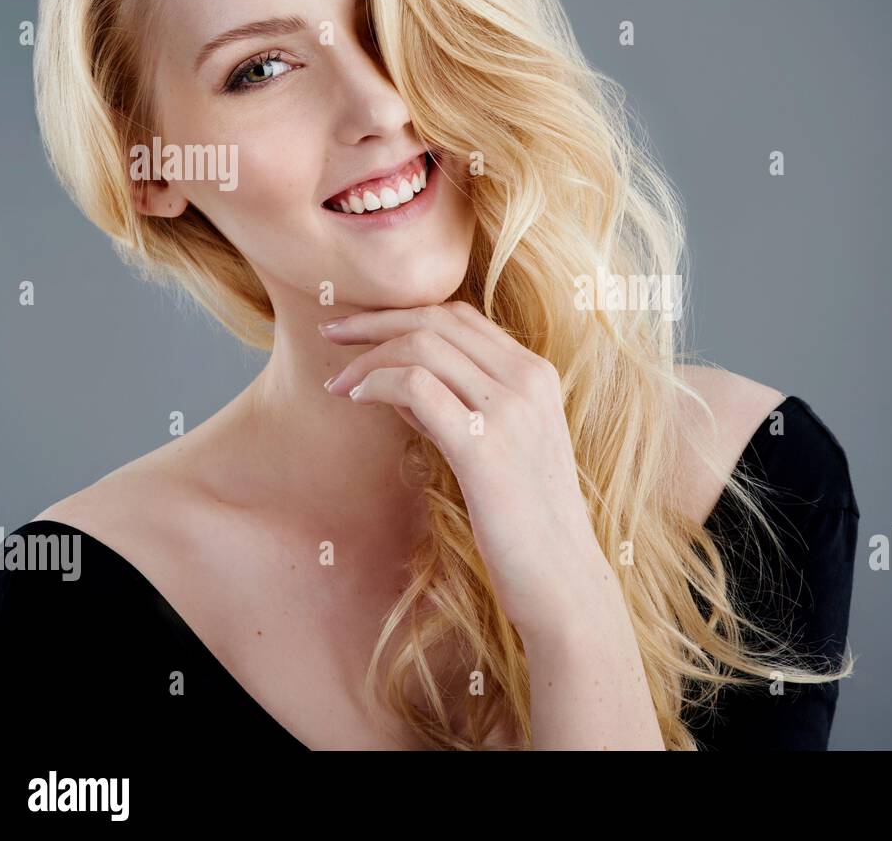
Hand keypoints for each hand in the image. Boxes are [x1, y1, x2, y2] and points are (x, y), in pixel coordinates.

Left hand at [318, 302, 611, 643]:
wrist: (562, 578)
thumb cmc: (527, 520)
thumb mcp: (505, 446)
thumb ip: (463, 403)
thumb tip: (401, 380)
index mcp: (538, 374)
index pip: (461, 316)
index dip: (404, 313)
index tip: (361, 329)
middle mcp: (529, 380)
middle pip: (437, 319)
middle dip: (375, 322)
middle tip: (330, 335)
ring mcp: (510, 410)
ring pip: (422, 344)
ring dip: (368, 356)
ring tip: (338, 385)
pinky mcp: (483, 446)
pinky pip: (414, 387)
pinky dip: (376, 384)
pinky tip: (356, 401)